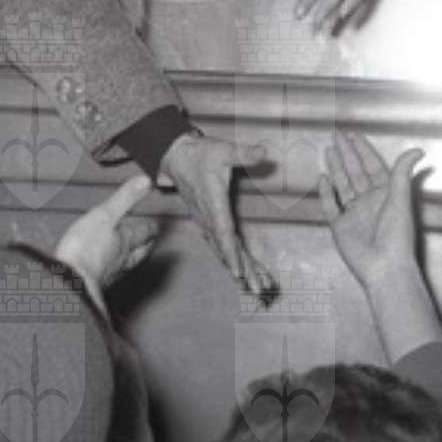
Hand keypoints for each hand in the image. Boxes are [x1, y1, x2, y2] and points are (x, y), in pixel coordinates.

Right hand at [54, 174, 159, 296]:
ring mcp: (109, 274)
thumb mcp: (105, 215)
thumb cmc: (86, 248)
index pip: (144, 233)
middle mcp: (122, 260)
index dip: (151, 228)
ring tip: (132, 255)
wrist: (70, 284)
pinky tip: (105, 271)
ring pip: (126, 265)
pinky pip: (108, 276)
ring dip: (131, 259)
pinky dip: (111, 270)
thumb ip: (125, 199)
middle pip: (139, 252)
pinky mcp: (94, 285)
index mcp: (126, 241)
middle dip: (145, 245)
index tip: (156, 225)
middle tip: (151, 240)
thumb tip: (146, 181)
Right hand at [158, 133, 277, 297]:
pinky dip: (234, 260)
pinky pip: (223, 246)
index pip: (224, 232)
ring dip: (242, 270)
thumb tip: (264, 152)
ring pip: (225, 251)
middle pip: (227, 249)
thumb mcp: (224, 150)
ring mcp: (207, 222)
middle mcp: (209, 218)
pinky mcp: (208, 223)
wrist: (177, 157)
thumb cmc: (201, 153)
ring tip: (259, 290)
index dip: (231, 253)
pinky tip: (244, 274)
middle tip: (259, 291)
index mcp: (213, 204)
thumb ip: (244, 154)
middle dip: (244, 271)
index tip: (239, 272)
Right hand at [319, 132, 423, 293]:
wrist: (384, 266)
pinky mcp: (340, 227)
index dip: (363, 150)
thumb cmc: (396, 235)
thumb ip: (402, 173)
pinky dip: (326, 193)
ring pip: (342, 185)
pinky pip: (331, 206)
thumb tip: (417, 150)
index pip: (372, 166)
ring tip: (328, 150)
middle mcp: (369, 202)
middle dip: (346, 153)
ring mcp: (353, 214)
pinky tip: (322, 179)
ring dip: (336, 167)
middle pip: (355, 172)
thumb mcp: (401, 199)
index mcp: (385, 194)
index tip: (353, 134)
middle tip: (336, 135)